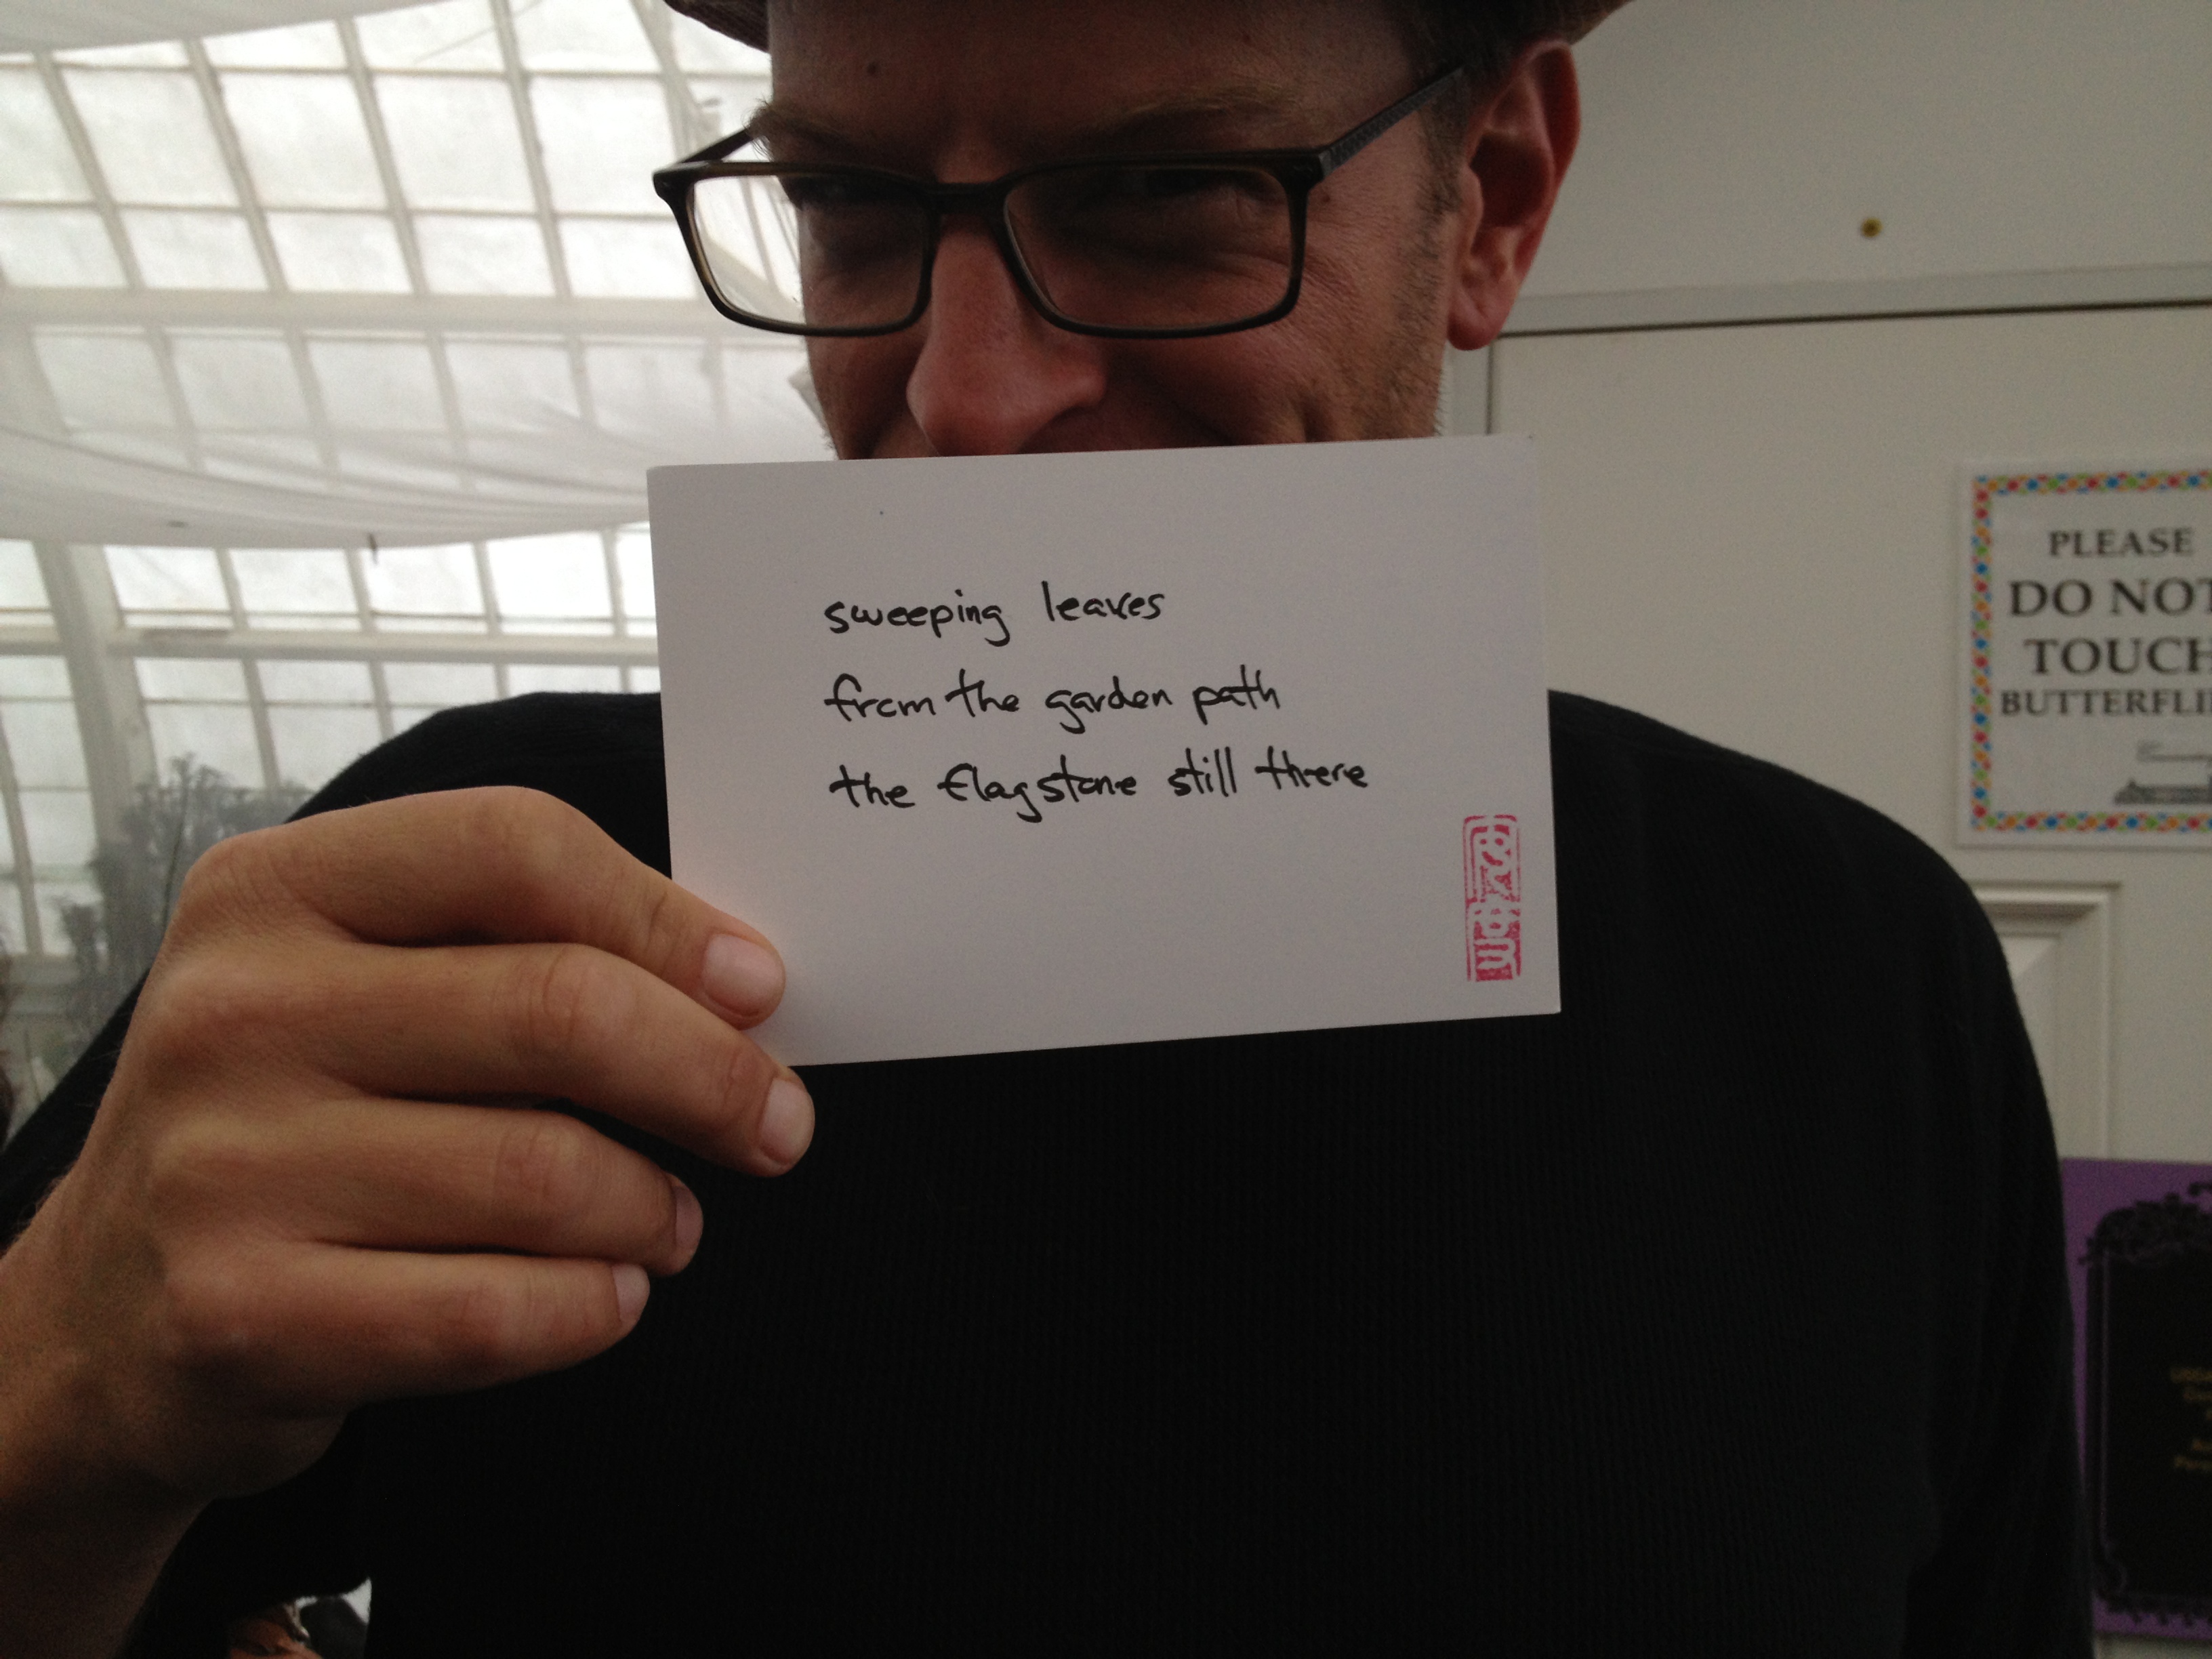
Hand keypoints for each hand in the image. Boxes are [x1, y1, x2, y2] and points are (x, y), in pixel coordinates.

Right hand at [0, 787, 810, 1656]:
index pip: (516, 847)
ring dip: (654, 1209)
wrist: (107, 1313)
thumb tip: (736, 981)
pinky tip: (606, 1295)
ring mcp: (224, 1167)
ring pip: (547, 1173)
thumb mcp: (357, 987)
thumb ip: (513, 953)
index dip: (669, 917)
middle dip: (712, 1074)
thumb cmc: (287, 1124)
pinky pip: (495, 1310)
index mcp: (275, 890)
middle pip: (559, 1008)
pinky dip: (593, 1308)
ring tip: (667, 1221)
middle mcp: (235, 1013)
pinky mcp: (241, 1316)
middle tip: (777, 1124)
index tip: (759, 986)